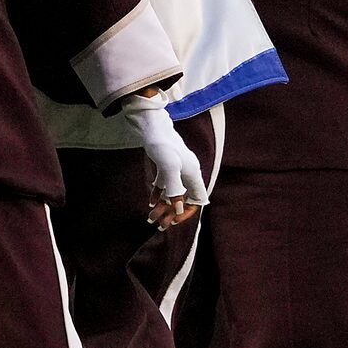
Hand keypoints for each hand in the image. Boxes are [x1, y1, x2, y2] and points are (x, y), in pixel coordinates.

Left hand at [133, 101, 206, 226]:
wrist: (149, 123)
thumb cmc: (162, 143)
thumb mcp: (169, 167)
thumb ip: (174, 188)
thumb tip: (179, 208)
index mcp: (193, 173)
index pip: (197, 200)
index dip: (187, 212)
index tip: (174, 220)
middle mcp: (187, 172)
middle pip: (184, 199)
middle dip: (172, 212)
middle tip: (159, 224)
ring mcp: (176, 169)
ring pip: (173, 193)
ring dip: (163, 206)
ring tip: (150, 217)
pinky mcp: (165, 165)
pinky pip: (164, 184)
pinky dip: (158, 194)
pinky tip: (150, 202)